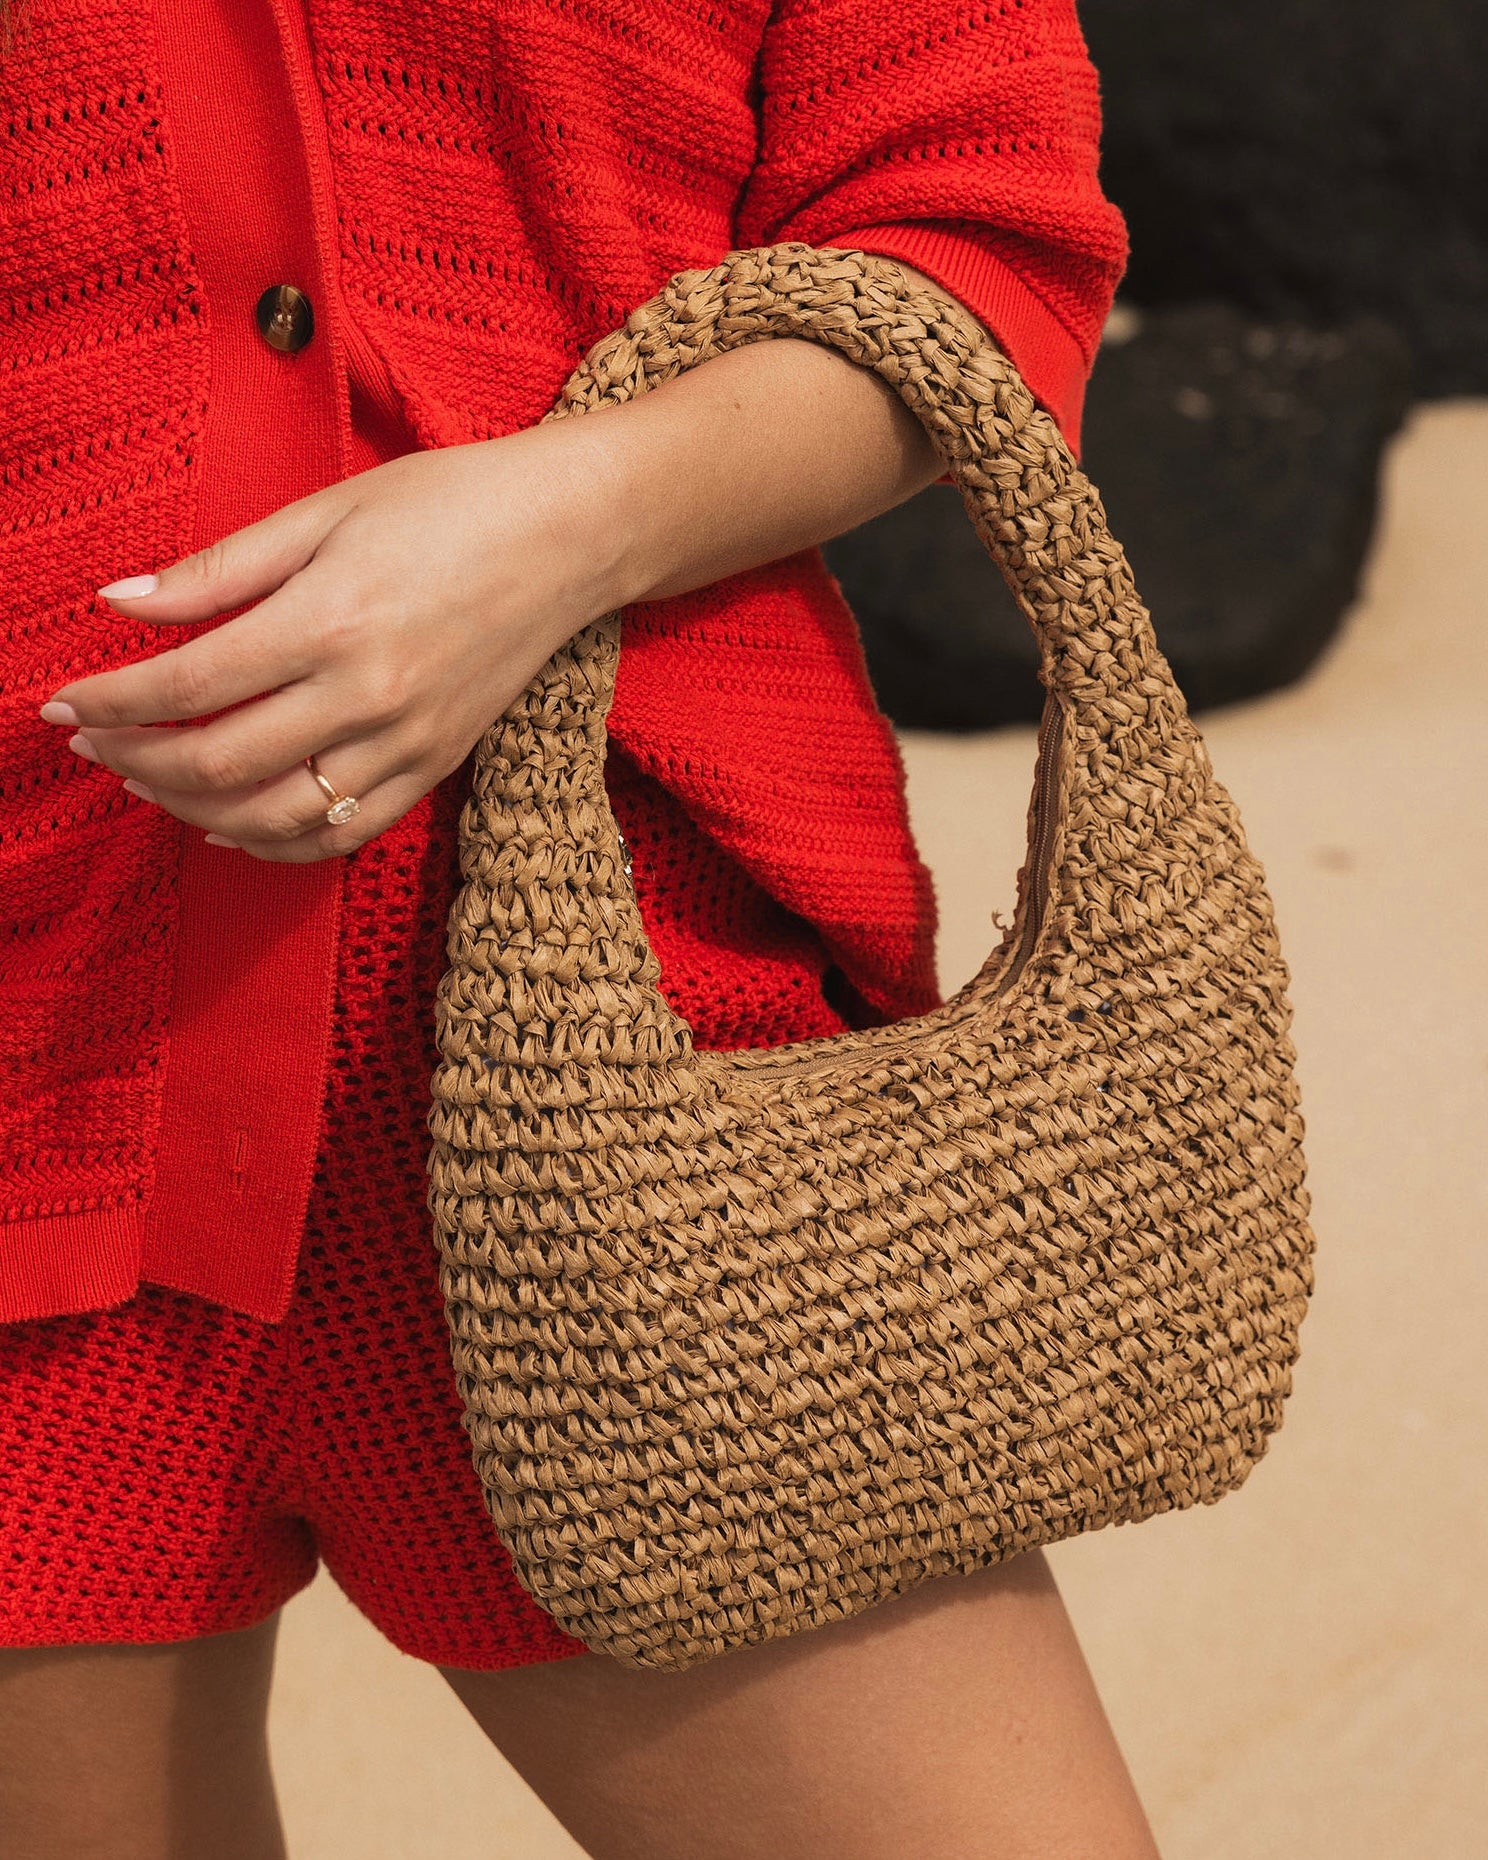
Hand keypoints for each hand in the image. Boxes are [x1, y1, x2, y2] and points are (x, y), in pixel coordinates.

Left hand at [38, 422, 633, 862]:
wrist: (569, 537)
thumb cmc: (447, 505)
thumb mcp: (324, 512)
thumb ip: (219, 568)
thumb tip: (121, 604)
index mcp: (328, 620)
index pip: (188, 684)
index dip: (109, 702)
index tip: (60, 704)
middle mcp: (365, 695)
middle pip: (219, 762)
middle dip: (135, 760)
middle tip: (91, 745)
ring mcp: (406, 741)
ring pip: (274, 816)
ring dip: (193, 811)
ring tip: (148, 784)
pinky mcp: (436, 766)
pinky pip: (342, 832)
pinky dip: (275, 843)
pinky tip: (230, 825)